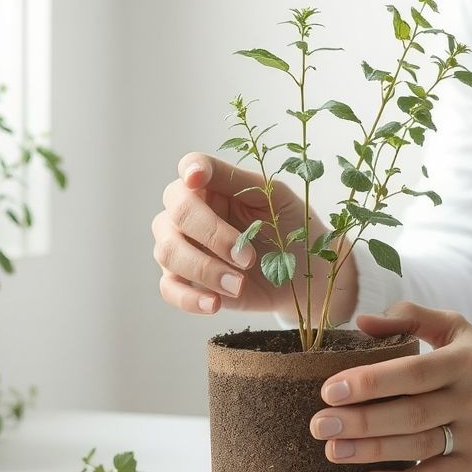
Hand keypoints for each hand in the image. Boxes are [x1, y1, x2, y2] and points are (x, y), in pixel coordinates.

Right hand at [152, 152, 356, 320]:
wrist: (303, 276)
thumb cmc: (289, 229)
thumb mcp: (272, 197)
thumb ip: (235, 180)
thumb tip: (192, 172)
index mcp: (211, 186)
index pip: (189, 167)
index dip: (190, 170)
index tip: (197, 179)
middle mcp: (187, 214)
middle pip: (176, 213)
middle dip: (212, 235)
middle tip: (248, 258)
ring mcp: (181, 247)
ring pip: (167, 251)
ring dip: (205, 269)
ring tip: (239, 284)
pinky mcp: (184, 281)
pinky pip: (169, 289)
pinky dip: (190, 298)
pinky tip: (215, 304)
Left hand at [309, 301, 471, 471]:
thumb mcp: (456, 328)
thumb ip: (410, 318)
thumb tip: (361, 322)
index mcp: (462, 362)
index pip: (412, 374)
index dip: (370, 383)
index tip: (329, 390)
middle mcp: (471, 400)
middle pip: (409, 415)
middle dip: (360, 421)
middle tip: (318, 424)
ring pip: (418, 447)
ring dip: (372, 451)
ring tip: (332, 450)